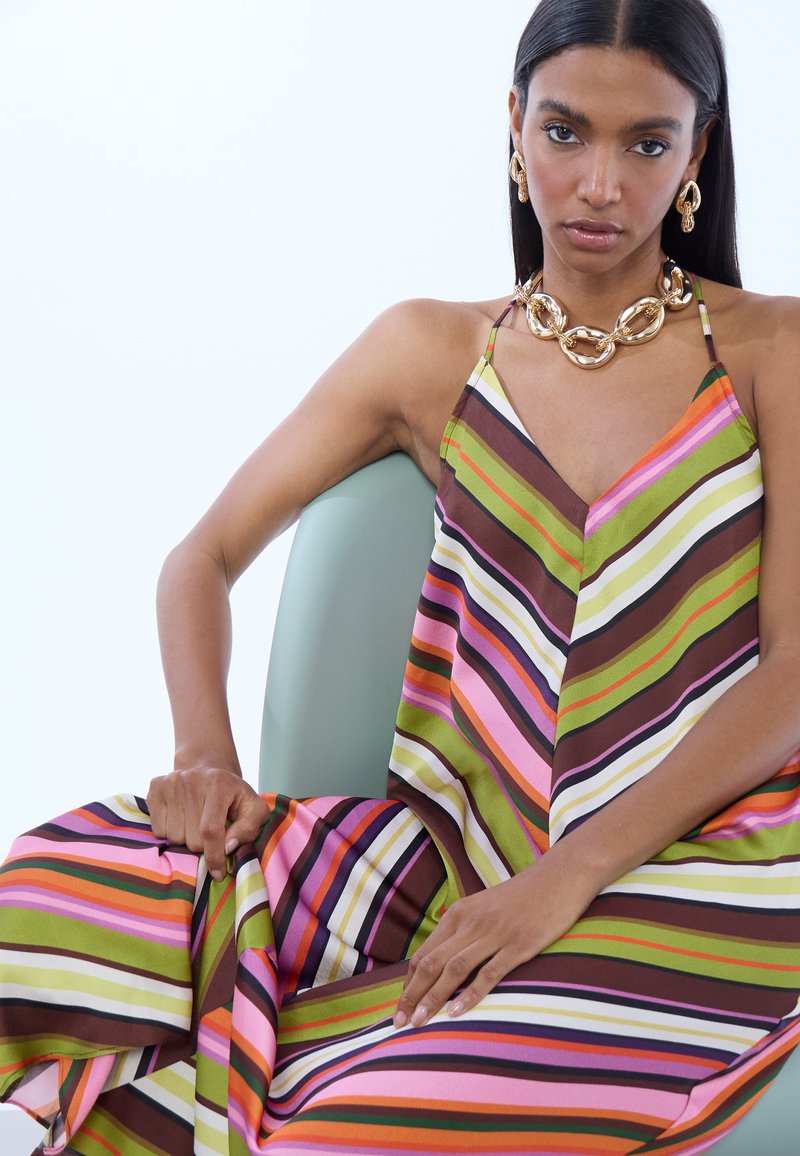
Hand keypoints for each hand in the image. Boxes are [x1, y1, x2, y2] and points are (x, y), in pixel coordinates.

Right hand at [147, 765, 268, 880]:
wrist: (208, 769)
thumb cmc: (233, 795)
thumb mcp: (253, 808)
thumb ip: (248, 828)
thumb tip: (228, 847)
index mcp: (219, 783)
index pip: (211, 830)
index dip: (214, 856)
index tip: (217, 873)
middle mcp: (192, 779)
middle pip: (191, 838)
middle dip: (202, 846)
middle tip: (209, 834)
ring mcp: (171, 782)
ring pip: (172, 836)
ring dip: (185, 839)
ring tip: (195, 824)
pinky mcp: (156, 787)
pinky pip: (157, 829)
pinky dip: (169, 832)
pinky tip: (181, 818)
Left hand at [393, 849, 594, 1027]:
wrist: (559, 877)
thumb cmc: (522, 897)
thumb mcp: (484, 907)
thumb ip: (464, 929)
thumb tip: (443, 960)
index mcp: (459, 914)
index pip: (423, 954)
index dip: (408, 984)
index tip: (400, 1008)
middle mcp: (471, 922)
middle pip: (432, 963)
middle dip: (412, 995)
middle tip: (399, 1023)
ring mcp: (494, 933)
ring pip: (454, 969)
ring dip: (433, 998)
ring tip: (419, 1022)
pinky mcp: (518, 944)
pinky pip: (488, 973)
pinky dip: (470, 994)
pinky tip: (456, 1012)